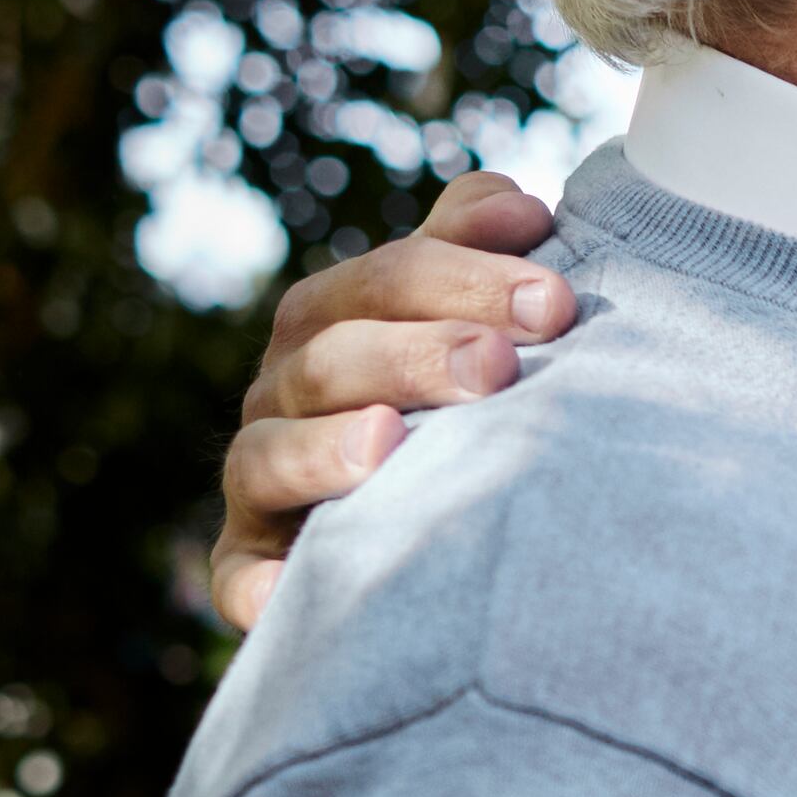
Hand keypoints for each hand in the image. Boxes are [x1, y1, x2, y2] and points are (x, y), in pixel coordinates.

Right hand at [208, 171, 576, 629]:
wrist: (416, 528)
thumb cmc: (451, 402)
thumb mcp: (464, 314)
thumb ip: (477, 249)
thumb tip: (521, 207)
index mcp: (336, 318)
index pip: (390, 280)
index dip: (467, 279)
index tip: (555, 303)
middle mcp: (287, 389)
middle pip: (333, 357)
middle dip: (416, 355)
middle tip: (498, 367)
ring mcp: (260, 478)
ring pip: (270, 453)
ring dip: (325, 448)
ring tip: (386, 444)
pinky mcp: (250, 565)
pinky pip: (240, 576)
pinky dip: (258, 584)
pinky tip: (289, 589)